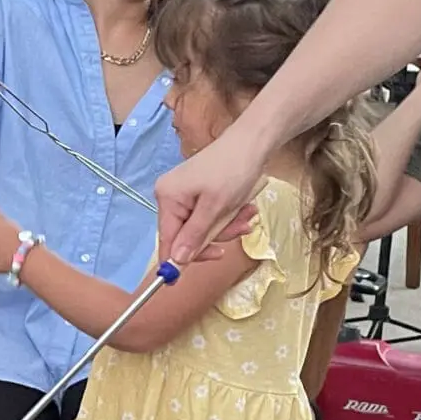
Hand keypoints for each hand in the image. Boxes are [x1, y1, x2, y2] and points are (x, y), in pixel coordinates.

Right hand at [155, 130, 268, 267]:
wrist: (253, 142)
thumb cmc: (232, 170)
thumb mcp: (215, 208)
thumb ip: (195, 236)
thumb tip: (176, 261)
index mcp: (168, 197)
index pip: (168, 239)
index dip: (180, 259)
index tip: (188, 277)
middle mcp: (171, 196)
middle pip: (187, 235)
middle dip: (216, 236)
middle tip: (240, 230)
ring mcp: (185, 195)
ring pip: (203, 228)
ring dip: (227, 226)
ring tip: (247, 214)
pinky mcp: (200, 193)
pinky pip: (210, 216)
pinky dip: (228, 216)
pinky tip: (244, 208)